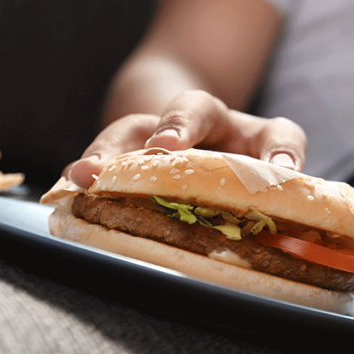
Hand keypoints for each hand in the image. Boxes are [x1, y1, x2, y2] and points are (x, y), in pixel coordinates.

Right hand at [62, 90, 307, 187]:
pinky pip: (103, 154)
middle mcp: (208, 123)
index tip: (283, 173)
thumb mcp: (263, 185)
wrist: (196, 140)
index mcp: (256, 136)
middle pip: (196, 108)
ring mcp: (159, 131)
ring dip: (113, 151)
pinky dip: (88, 170)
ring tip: (88, 176)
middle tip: (166, 146)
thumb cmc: (240, 176)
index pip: (278, 134)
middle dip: (180, 125)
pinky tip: (70, 189)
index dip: (280, 152)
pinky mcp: (124, 146)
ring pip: (135, 128)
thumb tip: (280, 245)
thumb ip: (275, 206)